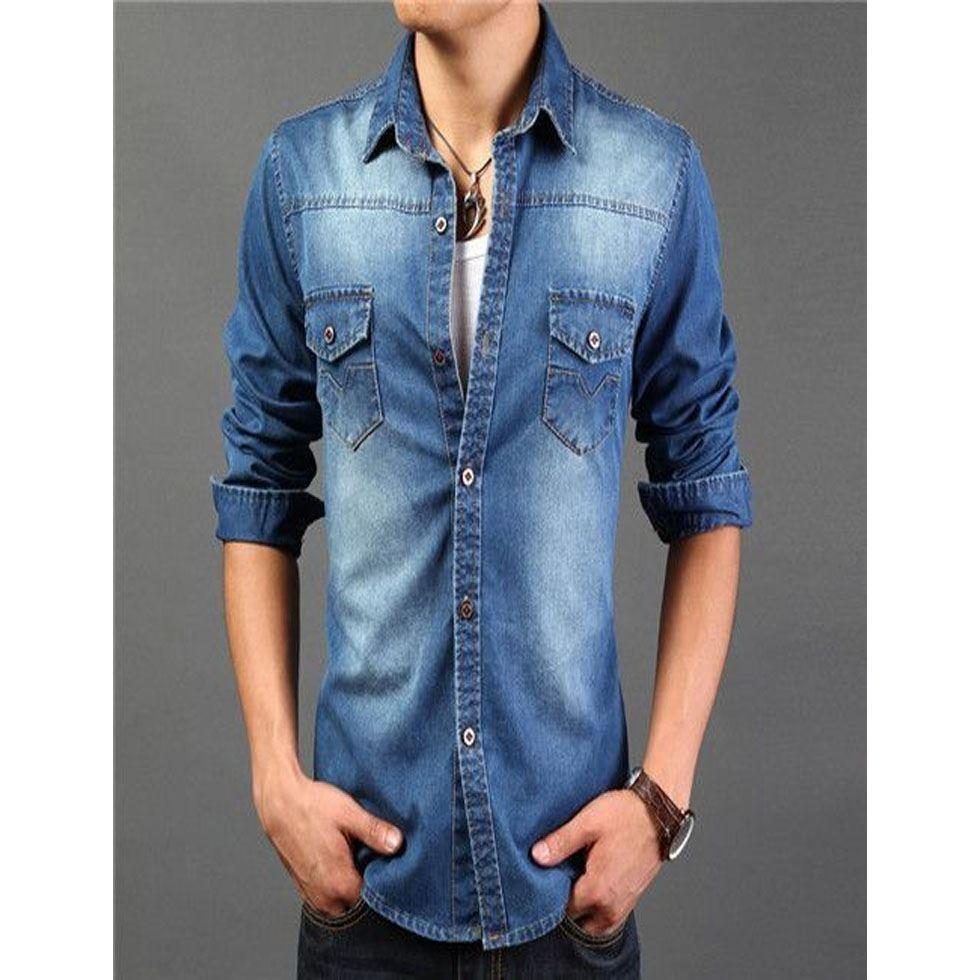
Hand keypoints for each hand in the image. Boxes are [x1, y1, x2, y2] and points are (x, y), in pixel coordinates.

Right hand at [254, 766, 402, 916]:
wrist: (278, 803)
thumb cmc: (311, 806)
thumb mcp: (349, 814)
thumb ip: (374, 832)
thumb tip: (398, 844)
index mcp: (339, 883)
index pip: (372, 901)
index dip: (384, 886)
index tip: (391, 868)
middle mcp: (324, 896)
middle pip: (357, 905)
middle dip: (368, 890)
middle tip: (375, 862)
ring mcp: (311, 893)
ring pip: (341, 904)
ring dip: (351, 889)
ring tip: (357, 861)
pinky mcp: (303, 886)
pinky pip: (327, 898)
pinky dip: (336, 887)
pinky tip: (341, 863)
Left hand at [531, 789, 661, 935]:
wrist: (660, 813)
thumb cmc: (625, 815)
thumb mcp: (587, 823)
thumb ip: (560, 843)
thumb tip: (536, 856)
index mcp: (597, 890)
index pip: (563, 909)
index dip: (552, 893)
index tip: (547, 877)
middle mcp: (611, 906)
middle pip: (579, 920)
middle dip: (568, 906)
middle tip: (561, 878)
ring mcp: (625, 904)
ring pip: (596, 923)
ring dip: (585, 909)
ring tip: (577, 881)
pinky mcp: (633, 898)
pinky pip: (610, 916)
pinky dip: (599, 907)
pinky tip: (593, 881)